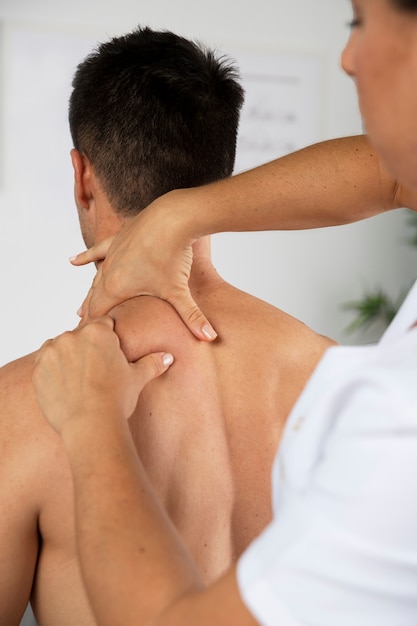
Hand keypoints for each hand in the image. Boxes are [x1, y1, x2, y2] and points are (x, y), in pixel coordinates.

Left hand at [32, 317, 173, 435]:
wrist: (91, 425)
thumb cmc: (116, 399)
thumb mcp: (137, 378)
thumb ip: (151, 363)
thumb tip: (168, 358)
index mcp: (98, 332)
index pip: (103, 325)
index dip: (108, 341)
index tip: (109, 356)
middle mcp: (72, 336)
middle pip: (79, 336)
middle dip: (86, 349)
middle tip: (95, 373)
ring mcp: (52, 352)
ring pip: (59, 348)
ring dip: (66, 359)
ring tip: (79, 382)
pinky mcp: (38, 369)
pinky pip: (43, 365)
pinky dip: (52, 373)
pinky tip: (65, 388)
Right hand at [70, 191, 216, 341]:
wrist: (173, 216)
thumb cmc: (174, 254)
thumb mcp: (179, 291)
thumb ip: (192, 318)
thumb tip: (210, 339)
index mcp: (116, 287)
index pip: (100, 316)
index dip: (94, 331)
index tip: (87, 345)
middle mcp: (108, 271)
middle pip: (94, 300)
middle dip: (89, 318)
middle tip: (81, 335)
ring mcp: (112, 254)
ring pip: (95, 279)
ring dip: (89, 295)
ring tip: (80, 311)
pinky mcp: (118, 239)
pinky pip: (98, 251)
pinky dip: (86, 258)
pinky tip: (73, 261)